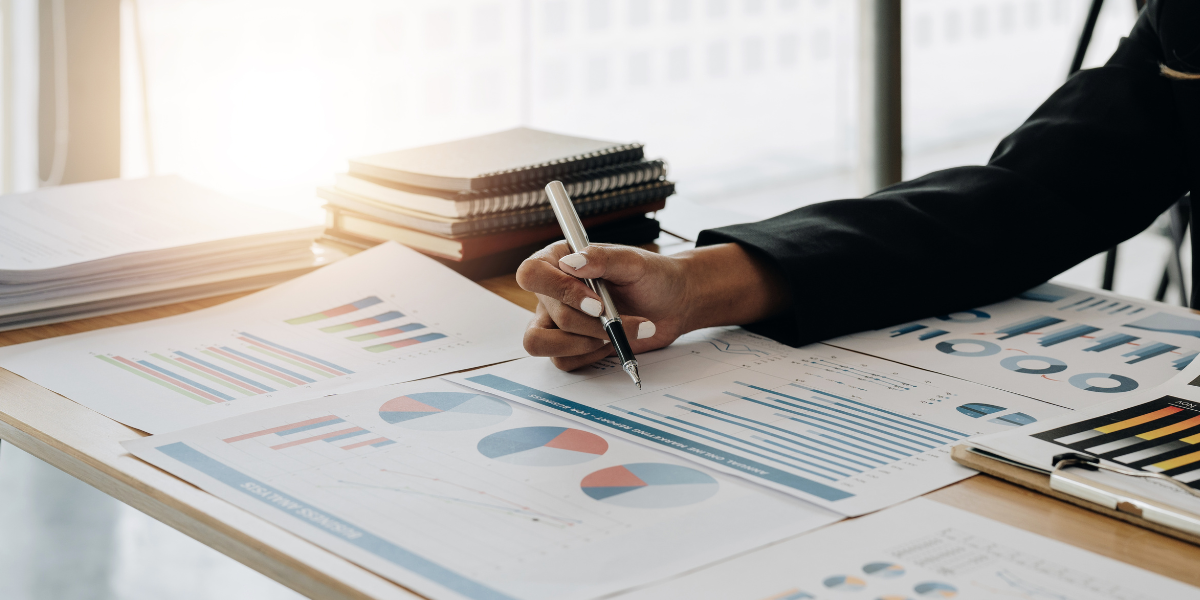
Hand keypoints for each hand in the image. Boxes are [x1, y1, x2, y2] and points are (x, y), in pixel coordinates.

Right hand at [517, 242, 689, 370]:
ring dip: (583, 343)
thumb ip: (602, 258)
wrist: (672, 306)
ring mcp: (557, 321)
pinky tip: (612, 342)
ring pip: (541, 343)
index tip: (596, 302)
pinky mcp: (569, 345)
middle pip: (550, 315)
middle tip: (617, 318)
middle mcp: (552, 291)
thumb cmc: (652, 277)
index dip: (559, 291)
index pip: (532, 274)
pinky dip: (590, 356)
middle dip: (589, 324)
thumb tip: (572, 262)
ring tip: (614, 333)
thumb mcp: (633, 262)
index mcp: (559, 260)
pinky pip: (561, 361)